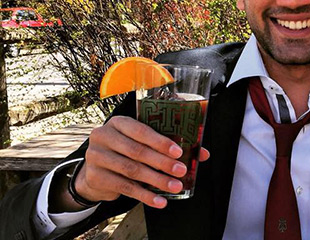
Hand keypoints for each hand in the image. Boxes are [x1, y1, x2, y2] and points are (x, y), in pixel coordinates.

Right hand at [74, 116, 209, 208]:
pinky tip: (159, 200)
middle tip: (181, 171)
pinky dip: (145, 195)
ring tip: (175, 186)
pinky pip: (125, 187)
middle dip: (162, 162)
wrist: (97, 168)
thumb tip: (202, 154)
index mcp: (119, 122)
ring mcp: (96, 156)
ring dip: (156, 180)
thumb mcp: (143, 141)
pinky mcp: (95, 176)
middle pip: (137, 151)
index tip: (178, 152)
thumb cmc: (126, 150)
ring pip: (132, 170)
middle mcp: (104, 136)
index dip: (160, 141)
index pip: (141, 130)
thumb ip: (169, 144)